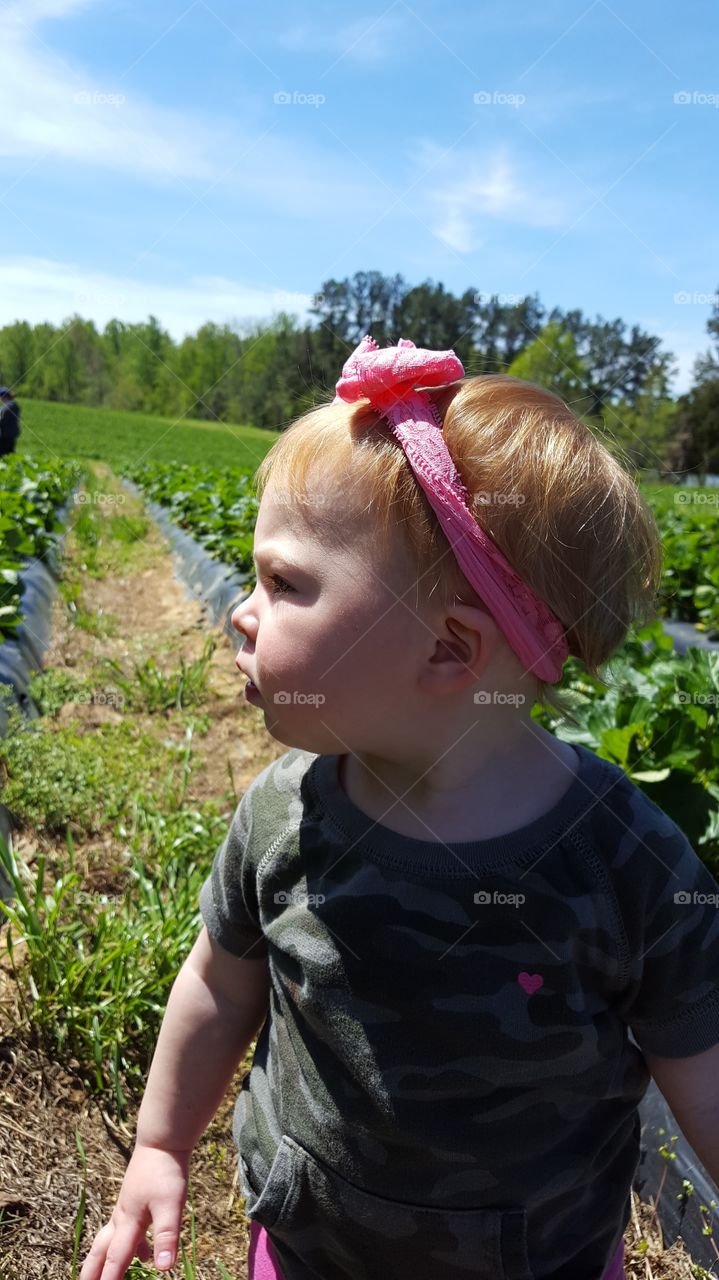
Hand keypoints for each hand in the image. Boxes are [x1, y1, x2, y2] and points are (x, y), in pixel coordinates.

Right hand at [80, 1143, 190, 1279]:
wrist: (162, 1141)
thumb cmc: (165, 1172)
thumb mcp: (171, 1206)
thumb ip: (166, 1237)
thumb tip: (162, 1268)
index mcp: (128, 1222)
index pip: (115, 1259)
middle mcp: (122, 1217)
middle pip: (101, 1250)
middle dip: (92, 1271)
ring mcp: (127, 1207)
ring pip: (109, 1239)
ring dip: (105, 1258)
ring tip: (106, 1275)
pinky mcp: (135, 1200)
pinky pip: (125, 1230)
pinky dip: (129, 1246)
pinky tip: (144, 1253)